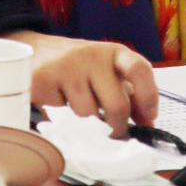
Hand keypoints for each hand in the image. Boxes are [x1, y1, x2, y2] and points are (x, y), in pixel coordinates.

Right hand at [10, 32, 158, 135]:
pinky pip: (61, 118)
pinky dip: (63, 122)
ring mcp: (66, 67)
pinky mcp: (42, 81)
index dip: (148, 97)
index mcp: (114, 52)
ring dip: (88, 128)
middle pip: (117, 106)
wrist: (36, 51)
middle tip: (111, 133)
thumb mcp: (108, 72)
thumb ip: (129, 93)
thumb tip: (148, 121)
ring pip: (88, 118)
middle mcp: (92, 55)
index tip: (149, 118)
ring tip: (83, 121)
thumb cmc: (80, 67)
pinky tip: (60, 110)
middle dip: (117, 128)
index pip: (139, 69)